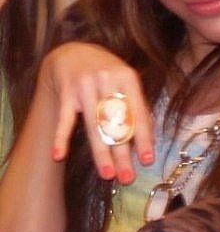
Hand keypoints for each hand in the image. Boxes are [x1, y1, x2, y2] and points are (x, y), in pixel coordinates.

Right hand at [38, 42, 153, 183]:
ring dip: (101, 153)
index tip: (148, 160)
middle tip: (128, 178)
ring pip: (94, 125)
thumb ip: (137, 106)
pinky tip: (59, 155)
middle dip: (123, 153)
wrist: (73, 52)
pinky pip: (64, 118)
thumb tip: (149, 138)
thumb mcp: (125, 82)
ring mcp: (85, 85)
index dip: (143, 138)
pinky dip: (61, 137)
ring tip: (107, 175)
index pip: (137, 113)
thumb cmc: (106, 72)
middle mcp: (107, 79)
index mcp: (128, 77)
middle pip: (116, 123)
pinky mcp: (66, 91)